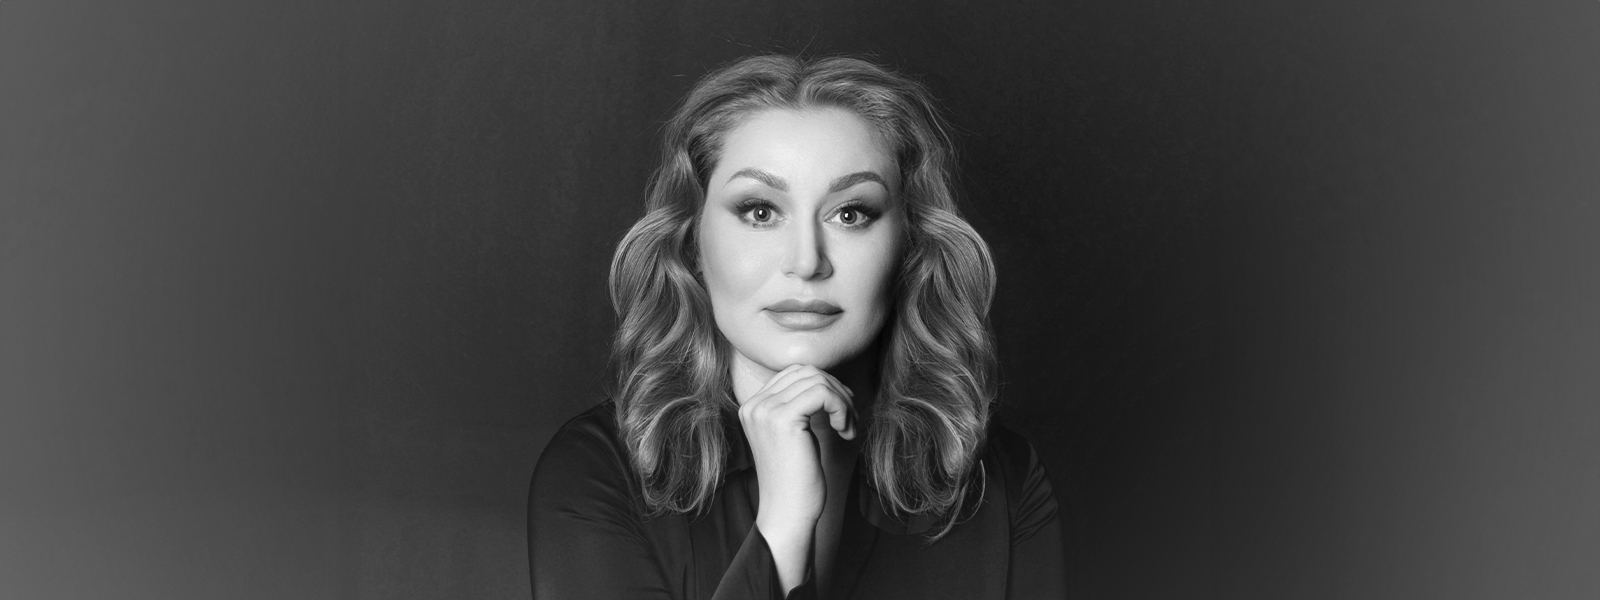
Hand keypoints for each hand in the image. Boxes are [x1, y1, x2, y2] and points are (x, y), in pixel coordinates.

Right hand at [738, 364, 855, 589]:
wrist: (788, 513)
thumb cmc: (796, 480)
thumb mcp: (796, 435)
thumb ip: (800, 406)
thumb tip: (829, 380)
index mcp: (753, 406)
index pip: (795, 372)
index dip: (826, 386)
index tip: (842, 412)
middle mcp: (754, 405)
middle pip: (807, 372)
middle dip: (837, 391)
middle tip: (850, 420)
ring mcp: (765, 411)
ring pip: (817, 380)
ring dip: (843, 403)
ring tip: (848, 429)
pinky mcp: (782, 419)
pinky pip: (822, 393)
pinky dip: (842, 408)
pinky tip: (844, 432)